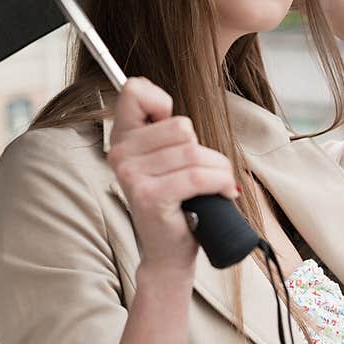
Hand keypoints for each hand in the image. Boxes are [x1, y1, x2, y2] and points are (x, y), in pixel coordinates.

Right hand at [107, 77, 239, 276]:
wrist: (168, 252)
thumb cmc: (176, 203)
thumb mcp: (166, 159)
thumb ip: (163, 130)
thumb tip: (168, 106)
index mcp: (121, 139)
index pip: (135, 91)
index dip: (162, 102)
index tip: (175, 132)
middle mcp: (120, 154)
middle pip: (181, 125)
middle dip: (203, 149)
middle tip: (200, 172)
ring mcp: (132, 176)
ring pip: (194, 153)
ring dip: (218, 169)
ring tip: (216, 185)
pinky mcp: (150, 196)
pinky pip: (198, 176)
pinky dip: (220, 183)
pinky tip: (223, 192)